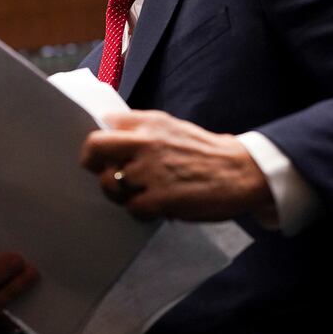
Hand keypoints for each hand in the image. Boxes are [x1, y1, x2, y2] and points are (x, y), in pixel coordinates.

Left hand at [81, 110, 273, 220]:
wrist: (241, 171)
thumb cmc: (205, 152)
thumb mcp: (173, 128)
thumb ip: (144, 131)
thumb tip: (112, 136)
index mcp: (149, 123)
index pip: (106, 122)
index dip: (101, 140)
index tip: (102, 152)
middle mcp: (146, 142)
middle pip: (95, 147)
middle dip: (92, 162)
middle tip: (101, 172)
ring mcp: (151, 170)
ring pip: (109, 183)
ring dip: (118, 193)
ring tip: (137, 194)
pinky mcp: (160, 197)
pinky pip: (131, 208)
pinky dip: (139, 211)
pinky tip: (154, 207)